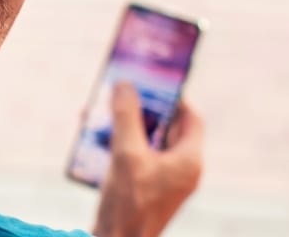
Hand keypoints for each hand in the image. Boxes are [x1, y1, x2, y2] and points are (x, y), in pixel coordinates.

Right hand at [93, 83, 203, 236]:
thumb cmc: (128, 204)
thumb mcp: (126, 154)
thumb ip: (126, 117)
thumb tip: (125, 85)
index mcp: (189, 160)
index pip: (191, 118)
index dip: (173, 98)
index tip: (151, 84)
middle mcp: (182, 171)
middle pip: (167, 129)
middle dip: (142, 111)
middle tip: (121, 97)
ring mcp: (165, 182)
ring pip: (148, 143)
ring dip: (126, 128)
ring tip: (101, 117)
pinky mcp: (147, 191)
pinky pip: (138, 159)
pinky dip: (121, 147)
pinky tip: (96, 142)